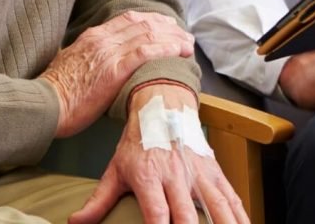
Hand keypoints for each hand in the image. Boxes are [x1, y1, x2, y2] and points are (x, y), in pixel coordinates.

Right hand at [39, 10, 194, 137]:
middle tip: (184, 34)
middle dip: (168, 28)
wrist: (43, 105)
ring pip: (149, 35)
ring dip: (173, 38)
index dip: (152, 20)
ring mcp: (109, 52)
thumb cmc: (55, 92)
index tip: (167, 25)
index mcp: (94, 36)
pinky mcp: (114, 70)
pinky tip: (179, 51)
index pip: (129, 19)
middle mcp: (103, 38)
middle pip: (144, 24)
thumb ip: (89, 56)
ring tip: (188, 44)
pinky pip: (146, 53)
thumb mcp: (71, 63)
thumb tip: (99, 60)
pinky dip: (166, 49)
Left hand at [69, 84, 248, 223]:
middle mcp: (177, 175)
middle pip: (188, 215)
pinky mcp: (214, 169)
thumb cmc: (139, 140)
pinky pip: (230, 195)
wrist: (164, 102)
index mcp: (150, 176)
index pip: (157, 214)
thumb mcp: (116, 167)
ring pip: (217, 205)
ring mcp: (198, 172)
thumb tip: (74, 223)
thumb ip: (98, 200)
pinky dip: (240, 214)